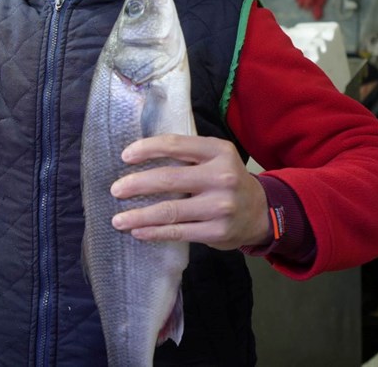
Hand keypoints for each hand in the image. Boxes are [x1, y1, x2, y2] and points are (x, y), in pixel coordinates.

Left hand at [109, 134, 271, 250]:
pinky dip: (154, 232)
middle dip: (136, 185)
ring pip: (170, 211)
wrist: (261, 212)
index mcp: (219, 151)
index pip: (175, 145)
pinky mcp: (217, 232)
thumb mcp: (215, 157)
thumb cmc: (226, 179)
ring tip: (118, 219)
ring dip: (139, 216)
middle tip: (115, 190)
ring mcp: (220, 206)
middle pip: (169, 179)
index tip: (125, 156)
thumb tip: (138, 154)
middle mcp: (222, 177)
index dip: (146, 149)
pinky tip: (139, 232)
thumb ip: (186, 153)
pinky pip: (178, 232)